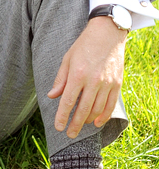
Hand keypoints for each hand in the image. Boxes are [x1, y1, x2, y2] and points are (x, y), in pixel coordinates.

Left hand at [48, 17, 126, 139]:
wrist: (107, 34)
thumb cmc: (83, 45)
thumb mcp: (67, 59)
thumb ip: (60, 79)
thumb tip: (52, 96)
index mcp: (77, 74)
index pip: (68, 101)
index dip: (62, 117)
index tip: (58, 127)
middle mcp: (93, 81)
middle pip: (83, 110)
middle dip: (75, 125)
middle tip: (69, 134)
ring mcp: (107, 83)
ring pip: (97, 110)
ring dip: (88, 121)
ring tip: (80, 125)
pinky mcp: (117, 84)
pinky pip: (110, 106)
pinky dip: (103, 116)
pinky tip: (96, 122)